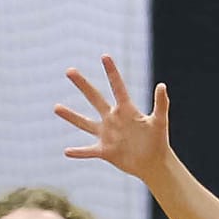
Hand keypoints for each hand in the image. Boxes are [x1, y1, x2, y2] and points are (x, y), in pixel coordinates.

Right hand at [57, 57, 170, 182]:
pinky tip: (66, 151)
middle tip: (69, 70)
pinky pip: (88, 151)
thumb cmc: (158, 141)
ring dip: (71, 116)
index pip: (118, 87)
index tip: (104, 55)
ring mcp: (107, 135)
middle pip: (95, 98)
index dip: (112, 72)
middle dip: (82, 85)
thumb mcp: (159, 122)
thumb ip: (161, 104)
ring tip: (56, 107)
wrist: (154, 163)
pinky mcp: (105, 151)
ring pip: (85, 123)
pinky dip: (78, 152)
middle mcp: (113, 119)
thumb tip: (162, 85)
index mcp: (126, 110)